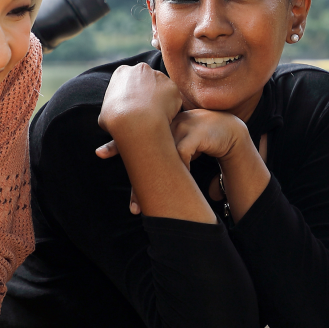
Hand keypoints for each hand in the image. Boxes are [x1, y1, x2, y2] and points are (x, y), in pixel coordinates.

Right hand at [97, 63, 181, 140]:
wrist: (136, 122)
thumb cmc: (116, 119)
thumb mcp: (104, 112)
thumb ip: (111, 107)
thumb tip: (112, 114)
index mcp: (122, 72)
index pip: (128, 80)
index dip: (131, 93)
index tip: (132, 106)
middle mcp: (141, 69)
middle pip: (146, 79)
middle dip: (147, 92)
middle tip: (145, 110)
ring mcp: (158, 76)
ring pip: (160, 88)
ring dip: (159, 99)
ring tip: (155, 116)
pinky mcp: (172, 86)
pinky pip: (172, 98)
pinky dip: (170, 107)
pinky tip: (164, 117)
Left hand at [97, 109, 247, 213]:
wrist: (228, 132)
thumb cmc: (198, 140)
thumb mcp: (176, 143)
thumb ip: (158, 148)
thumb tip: (136, 168)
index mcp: (158, 124)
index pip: (133, 135)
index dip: (116, 144)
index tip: (100, 153)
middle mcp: (167, 123)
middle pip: (144, 150)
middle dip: (136, 179)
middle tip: (132, 203)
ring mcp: (181, 126)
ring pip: (161, 155)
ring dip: (155, 182)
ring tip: (146, 205)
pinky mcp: (196, 133)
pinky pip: (181, 154)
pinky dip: (180, 170)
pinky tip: (180, 182)